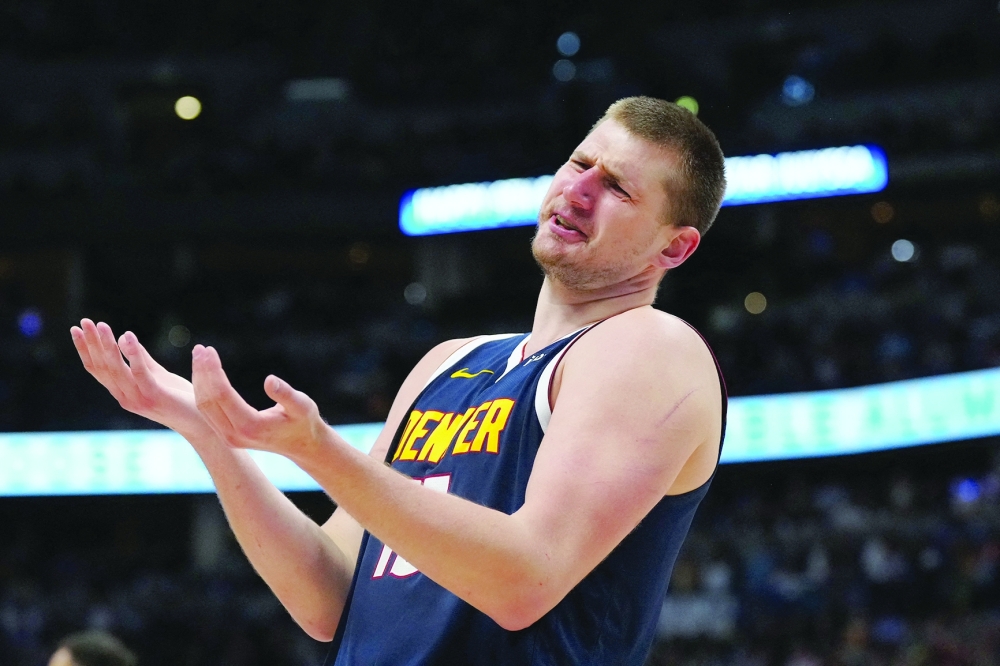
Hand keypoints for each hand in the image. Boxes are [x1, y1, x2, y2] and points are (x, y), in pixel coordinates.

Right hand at [70, 319, 205, 434]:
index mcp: (123, 392)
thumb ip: (141, 359)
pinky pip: (140, 373)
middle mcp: (125, 397)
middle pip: (102, 367)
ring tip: (102, 325)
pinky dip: (132, 354)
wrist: (201, 422)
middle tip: (84, 321)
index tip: (76, 329)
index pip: (97, 369)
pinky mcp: (154, 396)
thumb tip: (125, 337)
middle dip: (92, 343)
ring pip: (116, 369)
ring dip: (107, 346)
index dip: (85, 349)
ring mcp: (138, 398)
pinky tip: (128, 336)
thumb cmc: (180, 399)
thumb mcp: (157, 375)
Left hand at [190, 344, 328, 462]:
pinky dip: (204, 389)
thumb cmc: (305, 422)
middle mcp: (234, 435)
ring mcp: (228, 438)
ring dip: (199, 380)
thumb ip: (286, 394)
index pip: (222, 395)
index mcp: (250, 427)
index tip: (209, 350)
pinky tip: (205, 373)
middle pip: (207, 400)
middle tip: (200, 348)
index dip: (214, 371)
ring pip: (204, 406)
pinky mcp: (227, 435)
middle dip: (201, 372)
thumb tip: (269, 379)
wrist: (303, 446)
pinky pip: (208, 411)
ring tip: (199, 356)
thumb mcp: (303, 406)